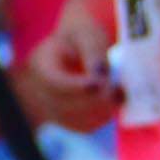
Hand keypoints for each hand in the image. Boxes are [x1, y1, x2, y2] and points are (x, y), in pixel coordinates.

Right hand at [7, 6, 119, 132]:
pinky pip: (85, 126)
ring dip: (100, 111)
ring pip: (74, 120)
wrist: (79, 45)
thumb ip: (93, 50)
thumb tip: (100, 73)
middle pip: (62, 105)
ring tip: (120, 93)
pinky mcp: (68, 119)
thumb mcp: (87, 33)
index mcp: (40, 64)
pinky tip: (115, 101)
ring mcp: (51, 106)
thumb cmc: (83, 35)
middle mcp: (39, 89)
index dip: (75, 87)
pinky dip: (102, 117)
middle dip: (93, 100)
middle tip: (118, 90)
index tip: (99, 83)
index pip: (53, 82)